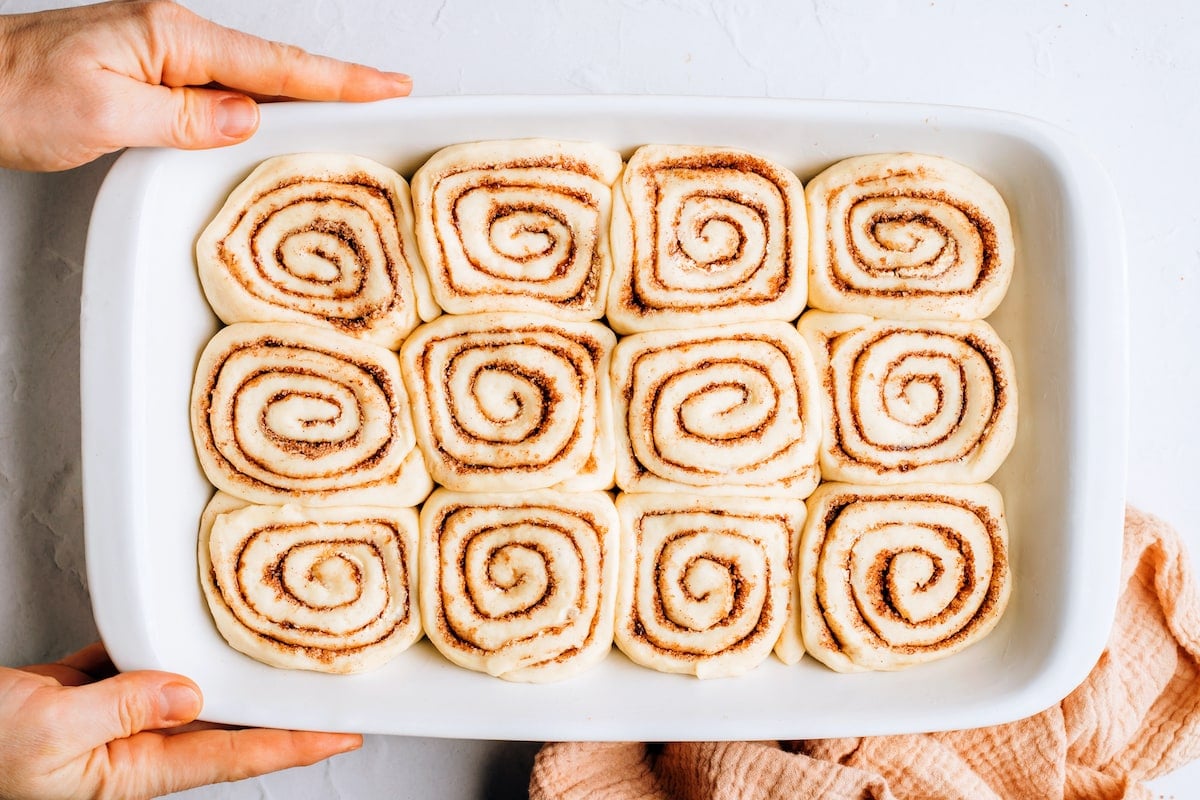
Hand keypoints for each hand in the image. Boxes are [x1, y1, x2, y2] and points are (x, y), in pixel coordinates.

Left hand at [0, 0, 412, 170]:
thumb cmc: (11, 94)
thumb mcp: (102, 113)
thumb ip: (183, 118)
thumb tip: (246, 120)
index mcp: (170, 38)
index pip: (274, 65)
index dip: (338, 80)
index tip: (389, 85)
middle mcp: (171, 36)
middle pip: (273, 66)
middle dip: (335, 82)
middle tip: (390, 96)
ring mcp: (160, 53)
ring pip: (250, 79)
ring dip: (300, 96)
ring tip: (349, 110)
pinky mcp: (148, 73)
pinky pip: (220, 89)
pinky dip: (258, 103)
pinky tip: (275, 117)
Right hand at [0, 643, 361, 799]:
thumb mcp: (50, 733)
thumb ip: (123, 708)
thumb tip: (188, 692)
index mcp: (134, 771)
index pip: (236, 755)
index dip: (296, 744)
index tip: (346, 732)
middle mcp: (136, 748)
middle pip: (227, 723)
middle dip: (281, 706)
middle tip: (334, 682)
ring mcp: (115, 720)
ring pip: (190, 690)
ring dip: (231, 671)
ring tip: (282, 648)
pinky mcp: (90, 693)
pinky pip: (144, 664)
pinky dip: (169, 643)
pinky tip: (194, 621)